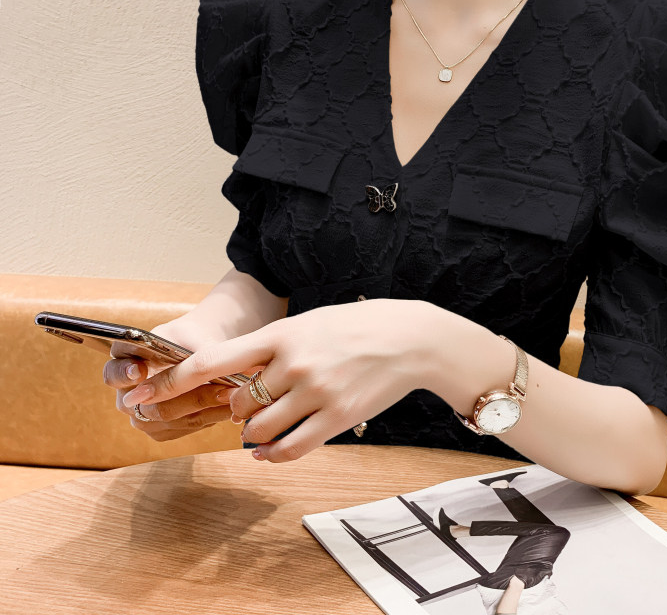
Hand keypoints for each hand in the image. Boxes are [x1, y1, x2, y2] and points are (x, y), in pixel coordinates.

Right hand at [103, 316, 236, 441]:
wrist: (203, 349)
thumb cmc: (192, 337)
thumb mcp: (190, 336)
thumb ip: (188, 352)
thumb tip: (195, 369)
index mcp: (124, 362)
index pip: (112, 373)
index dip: (123, 374)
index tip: (140, 371)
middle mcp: (127, 392)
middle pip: (144, 405)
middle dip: (183, 397)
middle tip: (216, 389)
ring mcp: (141, 414)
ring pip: (166, 420)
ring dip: (200, 408)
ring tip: (230, 395)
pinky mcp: (161, 429)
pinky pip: (182, 428)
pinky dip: (207, 417)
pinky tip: (227, 405)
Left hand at [120, 298, 433, 460]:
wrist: (408, 338)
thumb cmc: (355, 326)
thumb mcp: (308, 322)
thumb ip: (271, 347)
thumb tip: (237, 381)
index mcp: (282, 334)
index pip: (215, 360)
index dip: (174, 379)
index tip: (145, 392)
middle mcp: (294, 363)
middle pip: (238, 404)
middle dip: (237, 409)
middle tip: (253, 403)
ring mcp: (316, 392)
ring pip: (259, 430)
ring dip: (255, 432)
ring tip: (270, 422)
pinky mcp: (337, 417)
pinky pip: (289, 449)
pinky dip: (272, 455)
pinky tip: (271, 452)